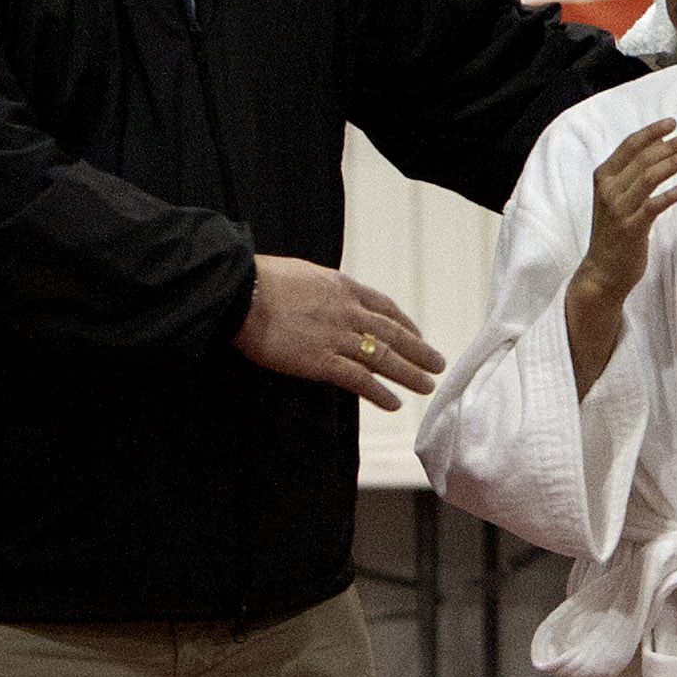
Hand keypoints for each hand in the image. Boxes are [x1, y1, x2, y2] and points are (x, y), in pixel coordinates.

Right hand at [234, 255, 444, 411]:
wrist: (239, 292)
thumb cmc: (259, 280)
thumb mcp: (302, 273)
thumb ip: (320, 287)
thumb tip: (322, 293)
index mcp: (343, 287)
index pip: (384, 307)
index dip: (405, 323)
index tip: (418, 335)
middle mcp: (348, 311)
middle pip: (393, 334)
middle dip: (419, 350)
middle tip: (438, 364)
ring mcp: (337, 337)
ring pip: (384, 357)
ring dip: (409, 373)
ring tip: (427, 386)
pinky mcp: (321, 361)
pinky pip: (359, 379)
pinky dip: (379, 392)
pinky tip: (394, 403)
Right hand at [571, 121, 676, 306]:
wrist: (603, 270)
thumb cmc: (615, 231)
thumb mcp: (616, 197)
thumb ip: (631, 174)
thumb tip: (659, 148)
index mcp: (603, 177)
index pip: (629, 146)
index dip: (651, 132)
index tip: (672, 122)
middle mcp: (608, 190)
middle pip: (643, 159)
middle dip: (671, 144)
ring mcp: (619, 209)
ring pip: (649, 178)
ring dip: (675, 162)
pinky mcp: (632, 228)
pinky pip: (654, 206)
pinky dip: (671, 195)